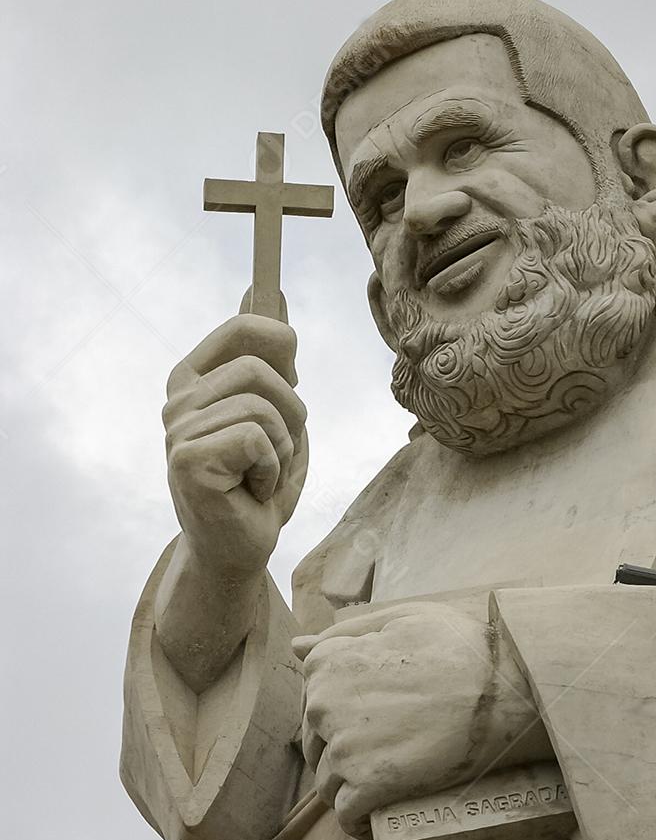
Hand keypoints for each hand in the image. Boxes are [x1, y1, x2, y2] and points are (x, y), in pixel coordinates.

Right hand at [163, 314, 307, 578]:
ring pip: (263, 407)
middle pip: (261, 369)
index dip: (280, 343)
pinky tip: (251, 491)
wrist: (239, 550)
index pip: (244, 328)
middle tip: (278, 451)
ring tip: (262, 475)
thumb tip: (269, 288)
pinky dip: (271, 470)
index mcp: (194, 379)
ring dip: (282, 449)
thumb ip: (270, 357)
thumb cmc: (257, 484)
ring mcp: (178, 430)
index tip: (292, 376)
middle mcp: (179, 399)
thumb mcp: (275, 413)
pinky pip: (256, 439)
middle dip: (291, 415)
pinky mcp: (188, 459)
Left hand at [296, 603, 547, 833]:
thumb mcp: (403, 619)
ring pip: (329, 784)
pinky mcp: (368, 786)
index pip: (313, 705)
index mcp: (326, 664)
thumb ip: (346, 634)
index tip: (375, 725)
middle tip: (389, 756)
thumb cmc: (463, 647)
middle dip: (343, 755)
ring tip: (388, 789)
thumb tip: (298, 646)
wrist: (509, 689)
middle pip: (318, 745)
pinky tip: (376, 822)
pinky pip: (346, 816)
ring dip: (351, 791)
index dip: (343, 719)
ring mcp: (343, 748)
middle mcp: (322, 705)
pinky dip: (358, 823)